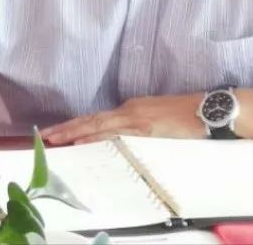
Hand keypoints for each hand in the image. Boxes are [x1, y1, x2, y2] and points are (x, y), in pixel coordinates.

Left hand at [40, 93, 206, 144]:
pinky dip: (96, 137)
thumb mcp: (158, 120)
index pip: (97, 119)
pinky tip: (82, 142)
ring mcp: (136, 119)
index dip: (76, 126)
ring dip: (74, 133)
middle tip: (44, 136)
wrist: (208, 110)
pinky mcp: (144, 129)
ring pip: (98, 126)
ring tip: (54, 139)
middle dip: (66, 128)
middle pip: (91, 120)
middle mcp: (130, 111)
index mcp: (132, 109)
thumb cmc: (188, 116)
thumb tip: (125, 138)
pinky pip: (114, 134)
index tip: (57, 133)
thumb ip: (140, 127)